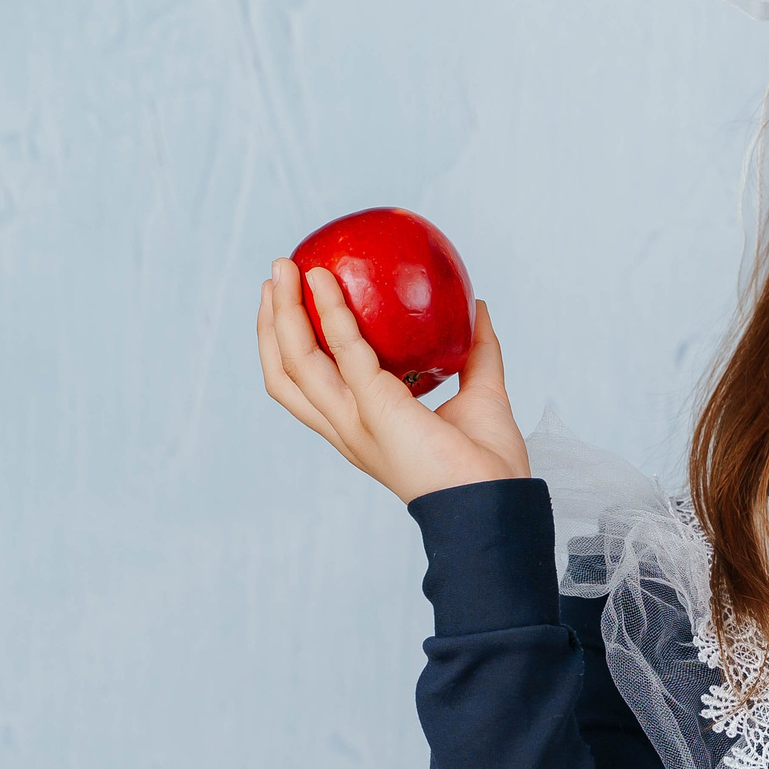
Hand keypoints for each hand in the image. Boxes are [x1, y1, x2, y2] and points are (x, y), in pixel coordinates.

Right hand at [256, 258, 528, 502]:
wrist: (496, 500)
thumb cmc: (488, 463)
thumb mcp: (480, 394)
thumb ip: (477, 351)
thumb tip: (477, 305)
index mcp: (362, 428)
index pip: (307, 385)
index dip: (290, 343)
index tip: (293, 298)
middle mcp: (347, 428)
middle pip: (286, 372)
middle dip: (272, 323)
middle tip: (280, 274)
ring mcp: (355, 422)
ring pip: (296, 362)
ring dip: (284, 312)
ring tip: (286, 268)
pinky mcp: (376, 409)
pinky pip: (346, 351)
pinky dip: (332, 313)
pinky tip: (326, 283)